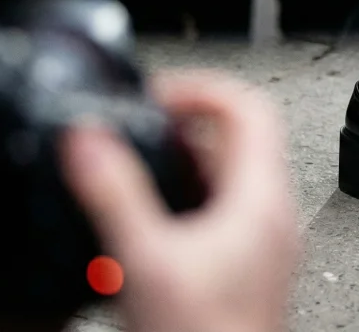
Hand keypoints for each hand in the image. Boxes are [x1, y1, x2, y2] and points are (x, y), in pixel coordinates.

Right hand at [62, 76, 299, 331]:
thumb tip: (87, 138)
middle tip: (141, 127)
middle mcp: (272, 217)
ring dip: (185, 164)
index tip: (156, 97)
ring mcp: (265, 245)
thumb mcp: (144, 258)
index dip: (200, 88)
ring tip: (138, 170)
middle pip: (239, 139)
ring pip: (230, 179)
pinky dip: (188, 201)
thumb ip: (113, 193)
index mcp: (260, 199)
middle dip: (185, 126)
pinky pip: (224, 214)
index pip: (249, 106)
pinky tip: (151, 224)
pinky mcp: (249, 271)